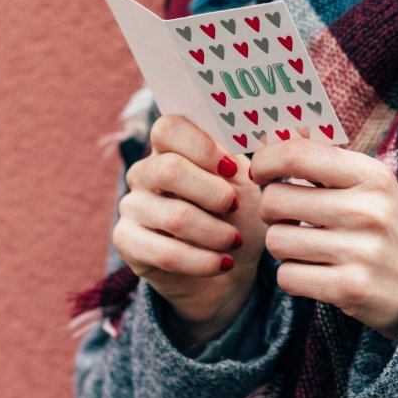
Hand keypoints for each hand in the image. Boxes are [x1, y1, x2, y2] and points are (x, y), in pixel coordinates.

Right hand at [111, 114, 267, 349]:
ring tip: (234, 241)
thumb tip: (269, 134)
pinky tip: (223, 264)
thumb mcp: (248, 184)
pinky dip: (202, 261)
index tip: (233, 169)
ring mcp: (132, 206)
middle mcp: (144, 172)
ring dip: (214, 232)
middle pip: (169, 169)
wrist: (227, 270)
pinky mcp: (128, 243)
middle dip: (212, 192)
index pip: (169, 127)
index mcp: (170, 147)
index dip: (202, 146)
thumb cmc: (238, 217)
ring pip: (173, 215)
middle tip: (236, 206)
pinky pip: (165, 253)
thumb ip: (247, 157)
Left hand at [248, 137, 397, 341]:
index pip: (297, 155)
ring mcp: (360, 251)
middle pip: (275, 200)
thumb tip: (270, 138)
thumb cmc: (382, 224)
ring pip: (276, 241)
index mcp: (370, 175)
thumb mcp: (367, 183)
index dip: (265, 161)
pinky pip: (287, 276)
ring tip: (306, 245)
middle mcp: (367, 210)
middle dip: (272, 210)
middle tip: (287, 215)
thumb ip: (322, 159)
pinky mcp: (350, 288)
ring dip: (283, 245)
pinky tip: (314, 270)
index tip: (261, 171)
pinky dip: (293, 275)